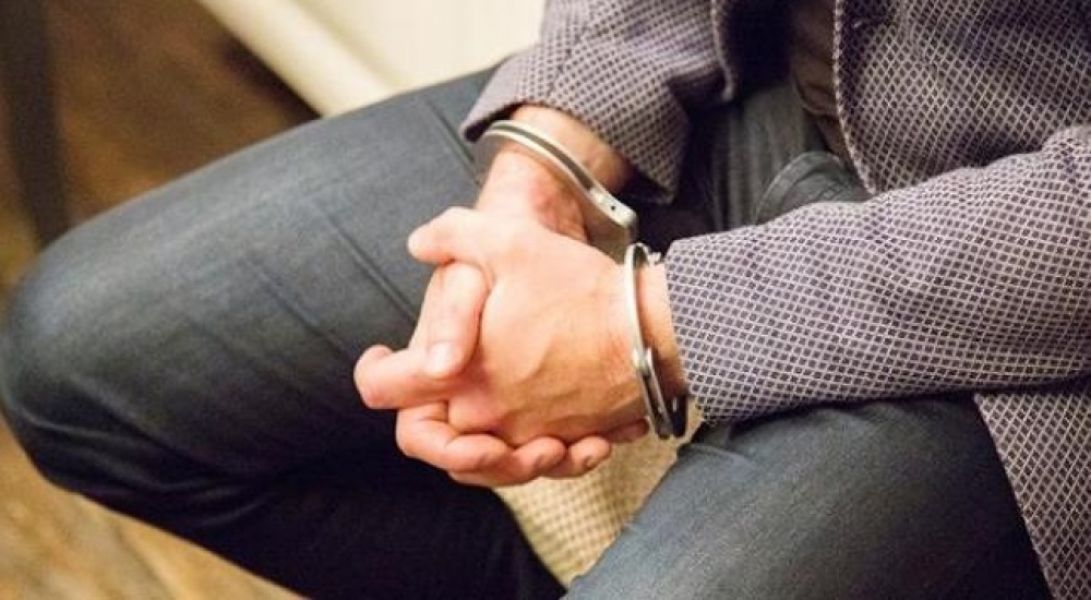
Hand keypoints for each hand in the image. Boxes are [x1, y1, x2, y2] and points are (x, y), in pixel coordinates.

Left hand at [379, 106, 639, 484]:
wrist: (653, 328)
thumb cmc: (579, 288)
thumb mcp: (509, 240)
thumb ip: (452, 234)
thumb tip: (420, 243)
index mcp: (460, 373)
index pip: (383, 392)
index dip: (371, 373)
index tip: (381, 359)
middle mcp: (488, 414)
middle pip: (432, 439)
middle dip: (430, 414)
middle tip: (442, 380)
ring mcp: (529, 433)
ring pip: (485, 457)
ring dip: (483, 438)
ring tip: (490, 389)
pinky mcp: (568, 438)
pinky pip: (536, 459)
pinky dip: (535, 446)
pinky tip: (548, 418)